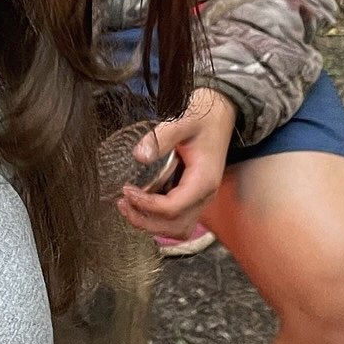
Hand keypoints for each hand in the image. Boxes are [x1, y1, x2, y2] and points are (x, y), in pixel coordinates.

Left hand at [118, 89, 237, 237]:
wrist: (221, 114)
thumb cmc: (205, 118)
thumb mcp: (183, 121)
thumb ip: (161, 138)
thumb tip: (139, 156)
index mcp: (203, 181)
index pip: (173, 208)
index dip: (146, 205)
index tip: (127, 190)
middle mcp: (204, 195)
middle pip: (174, 226)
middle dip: (145, 220)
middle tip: (123, 203)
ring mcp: (200, 198)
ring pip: (177, 229)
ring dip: (152, 224)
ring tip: (129, 207)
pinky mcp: (193, 196)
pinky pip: (178, 220)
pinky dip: (158, 220)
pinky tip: (141, 204)